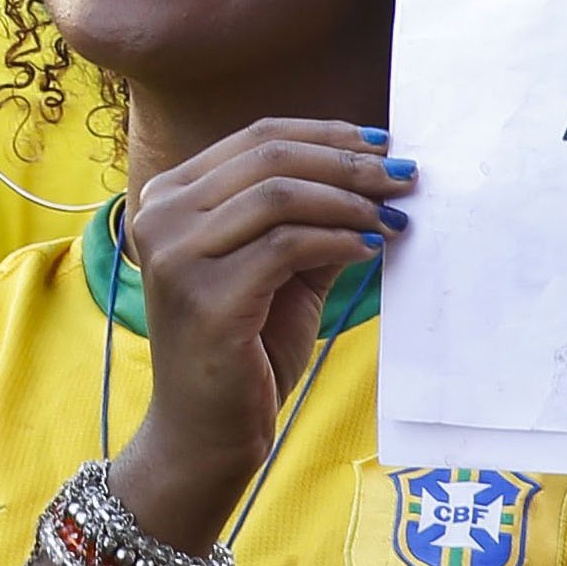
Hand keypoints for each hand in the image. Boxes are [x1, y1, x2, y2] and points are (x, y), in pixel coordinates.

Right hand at [110, 119, 411, 546]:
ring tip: (395, 215)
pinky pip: (286, 245)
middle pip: (270, 157)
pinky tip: (371, 249)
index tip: (384, 144)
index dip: (327, 134)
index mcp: (171, 197)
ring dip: (350, 200)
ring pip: (279, 194)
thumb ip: (313, 221)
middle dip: (349, 162)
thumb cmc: (245, 349)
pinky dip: (338, 239)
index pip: (257, 137)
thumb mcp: (282, 272)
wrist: (206, 431)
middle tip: (405, 175)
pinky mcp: (205, 296)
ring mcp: (176, 255)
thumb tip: (378, 176)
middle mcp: (161, 216)